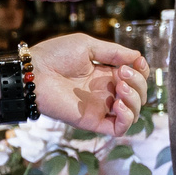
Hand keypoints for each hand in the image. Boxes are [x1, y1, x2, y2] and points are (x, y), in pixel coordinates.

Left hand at [28, 34, 147, 135]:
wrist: (33, 72)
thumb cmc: (55, 55)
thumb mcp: (87, 46)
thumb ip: (113, 52)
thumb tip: (137, 56)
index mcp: (105, 74)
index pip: (135, 77)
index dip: (142, 71)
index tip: (137, 61)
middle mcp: (105, 92)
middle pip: (138, 94)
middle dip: (138, 82)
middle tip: (122, 72)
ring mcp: (100, 107)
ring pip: (133, 112)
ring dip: (135, 99)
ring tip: (120, 86)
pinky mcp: (92, 121)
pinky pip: (119, 129)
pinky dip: (127, 118)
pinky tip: (118, 103)